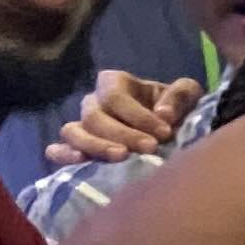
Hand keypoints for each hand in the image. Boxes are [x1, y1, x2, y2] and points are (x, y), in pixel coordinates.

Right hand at [51, 69, 198, 168]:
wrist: (168, 133)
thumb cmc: (173, 108)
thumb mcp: (186, 94)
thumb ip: (179, 96)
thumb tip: (163, 114)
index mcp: (115, 83)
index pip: (116, 97)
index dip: (138, 115)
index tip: (165, 133)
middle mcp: (94, 102)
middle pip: (95, 116)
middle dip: (122, 134)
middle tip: (150, 149)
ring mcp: (82, 126)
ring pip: (73, 132)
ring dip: (96, 146)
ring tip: (121, 158)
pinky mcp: (77, 148)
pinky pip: (58, 149)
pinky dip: (63, 155)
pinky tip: (79, 161)